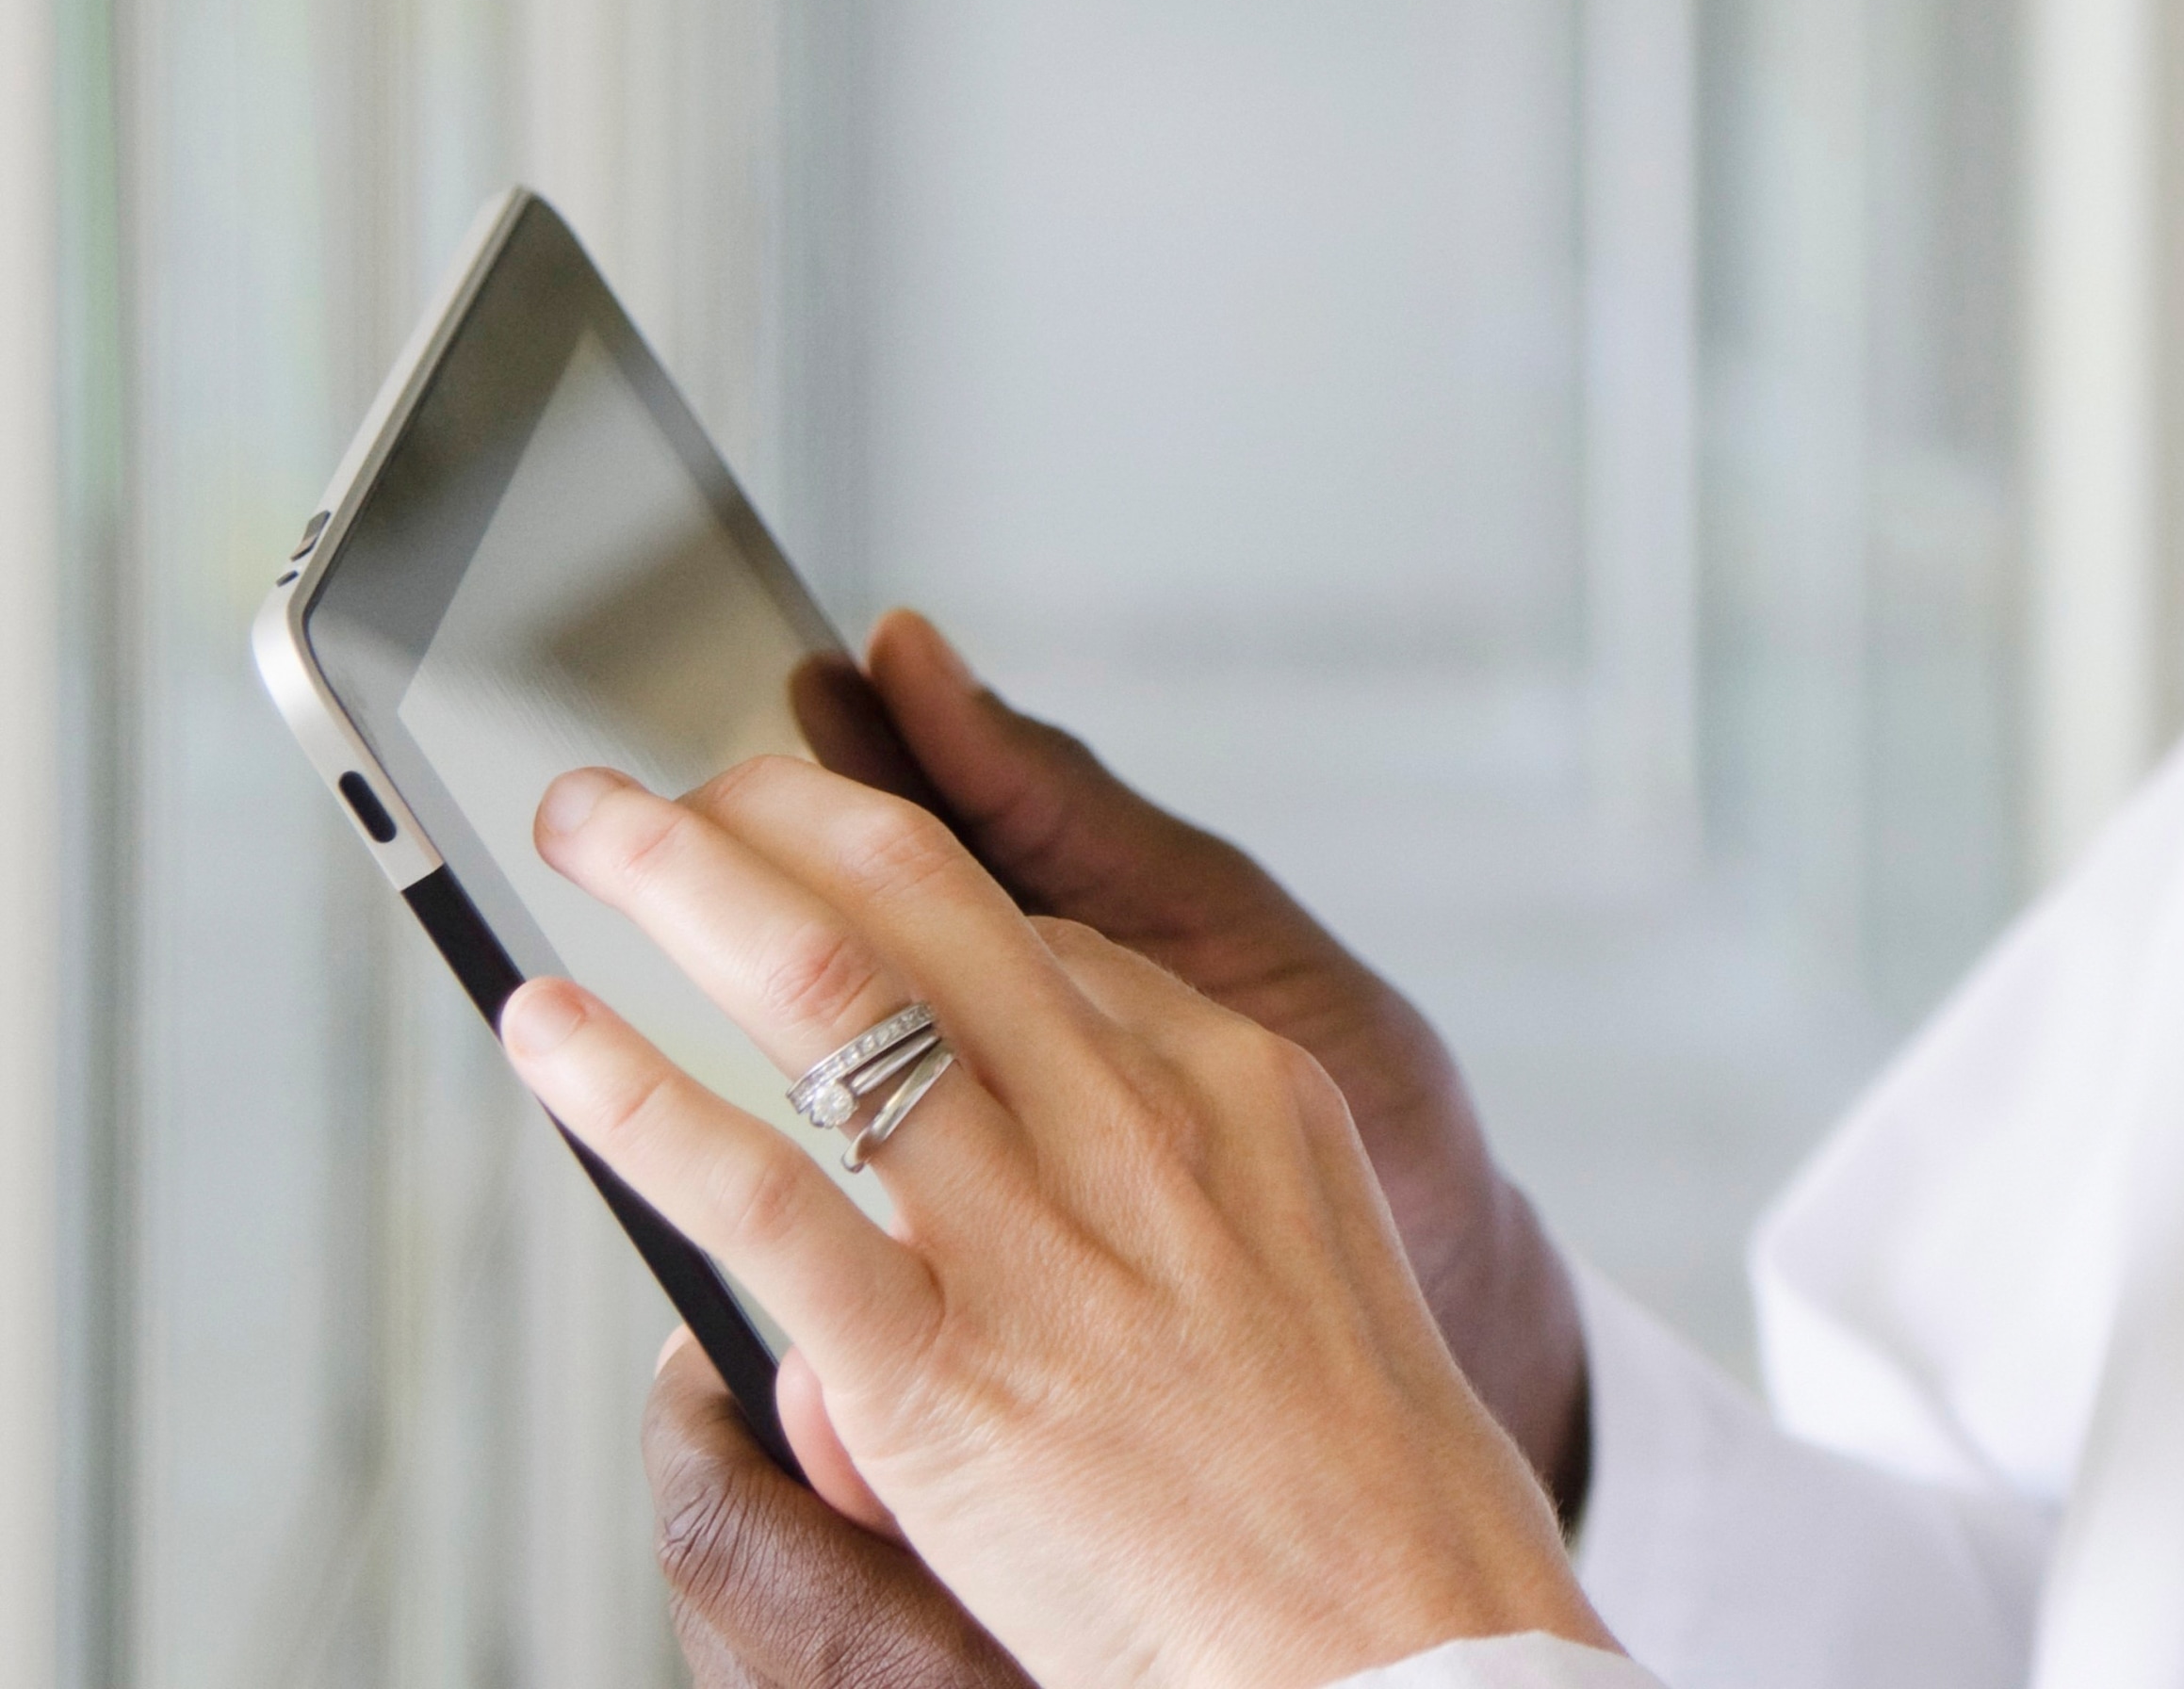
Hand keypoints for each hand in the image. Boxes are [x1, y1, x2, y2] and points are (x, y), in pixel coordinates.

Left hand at [512, 757, 1612, 1688]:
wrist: (1417, 1641)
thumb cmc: (1367, 1496)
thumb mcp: (1314, 1272)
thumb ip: (1178, 1192)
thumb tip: (1027, 1164)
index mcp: (1242, 1092)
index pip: (1033, 938)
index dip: (893, 882)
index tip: (804, 862)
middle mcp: (1142, 1125)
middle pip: (928, 901)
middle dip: (774, 811)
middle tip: (667, 791)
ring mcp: (1046, 1237)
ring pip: (829, 994)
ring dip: (681, 883)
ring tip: (587, 829)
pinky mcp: (947, 1369)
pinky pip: (760, 1190)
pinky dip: (635, 1093)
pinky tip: (555, 1035)